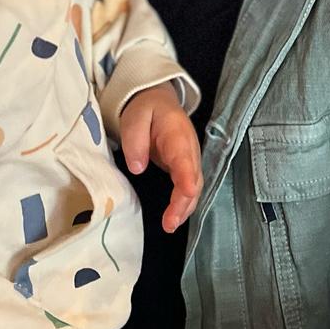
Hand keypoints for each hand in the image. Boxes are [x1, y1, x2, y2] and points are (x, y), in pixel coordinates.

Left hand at [120, 82, 202, 232]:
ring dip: (184, 208)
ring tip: (170, 226)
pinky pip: (188, 189)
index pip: (185, 160)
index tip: (186, 192)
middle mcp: (189, 151)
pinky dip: (183, 205)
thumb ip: (135, 139)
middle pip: (193, 179)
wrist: (158, 102)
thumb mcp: (135, 117)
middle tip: (169, 223)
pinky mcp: (184, 169)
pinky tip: (174, 219)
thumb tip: (138, 168)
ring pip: (194, 188)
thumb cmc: (146, 109)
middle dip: (184, 203)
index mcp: (178, 135)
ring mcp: (189, 160)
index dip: (187, 178)